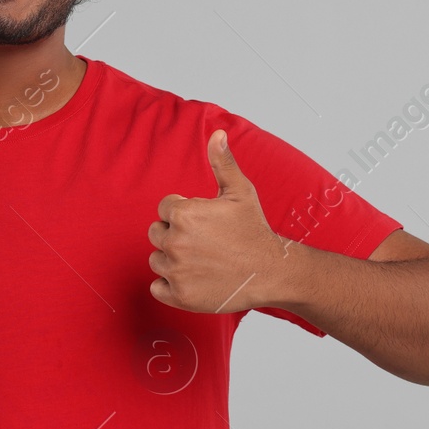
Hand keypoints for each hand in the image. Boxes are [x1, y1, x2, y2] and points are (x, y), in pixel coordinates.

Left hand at [148, 129, 293, 313]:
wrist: (272, 271)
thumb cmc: (254, 230)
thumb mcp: (240, 192)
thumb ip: (222, 162)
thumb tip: (216, 132)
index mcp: (183, 213)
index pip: (164, 209)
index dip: (184, 213)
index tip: (206, 223)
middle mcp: (174, 241)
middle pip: (156, 233)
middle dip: (176, 235)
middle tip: (205, 243)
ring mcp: (176, 271)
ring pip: (157, 260)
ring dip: (173, 260)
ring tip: (203, 260)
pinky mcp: (179, 296)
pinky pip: (157, 287)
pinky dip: (171, 286)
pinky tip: (194, 278)